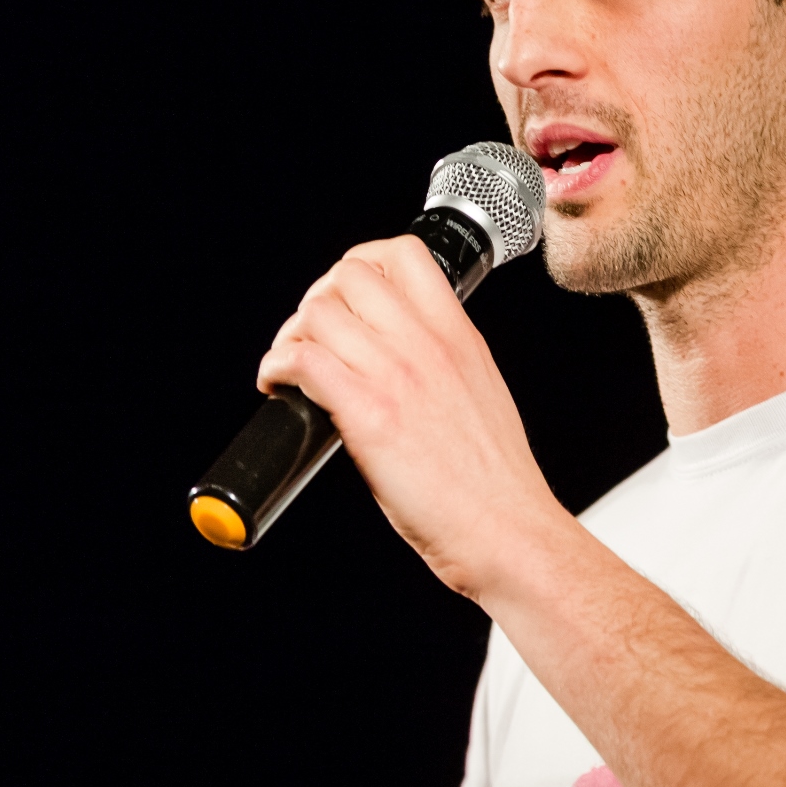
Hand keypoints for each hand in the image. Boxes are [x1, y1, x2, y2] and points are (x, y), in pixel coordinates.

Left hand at [257, 234, 566, 596]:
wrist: (507, 531)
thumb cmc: (495, 484)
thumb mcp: (482, 394)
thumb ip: (442, 363)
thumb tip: (393, 358)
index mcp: (459, 336)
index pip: (403, 254)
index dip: (360, 264)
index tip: (346, 298)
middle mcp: (428, 345)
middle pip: (348, 275)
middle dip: (318, 300)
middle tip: (311, 338)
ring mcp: (398, 375)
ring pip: (318, 313)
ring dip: (290, 336)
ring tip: (290, 368)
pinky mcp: (369, 415)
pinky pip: (303, 360)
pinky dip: (278, 367)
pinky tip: (280, 388)